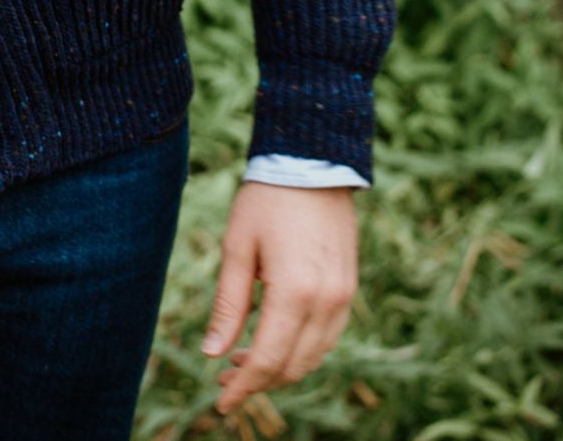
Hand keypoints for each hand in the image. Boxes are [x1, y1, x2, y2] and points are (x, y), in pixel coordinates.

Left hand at [201, 180, 358, 415]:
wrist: (312, 161)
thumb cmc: (267, 199)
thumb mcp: (238, 247)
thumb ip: (229, 304)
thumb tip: (213, 354)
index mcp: (295, 293)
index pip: (268, 360)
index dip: (243, 387)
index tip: (221, 402)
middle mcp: (326, 302)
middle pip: (293, 366)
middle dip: (259, 381)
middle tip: (226, 376)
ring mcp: (343, 296)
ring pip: (313, 357)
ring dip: (281, 368)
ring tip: (245, 358)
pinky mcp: (349, 288)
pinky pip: (328, 336)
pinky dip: (302, 349)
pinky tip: (276, 338)